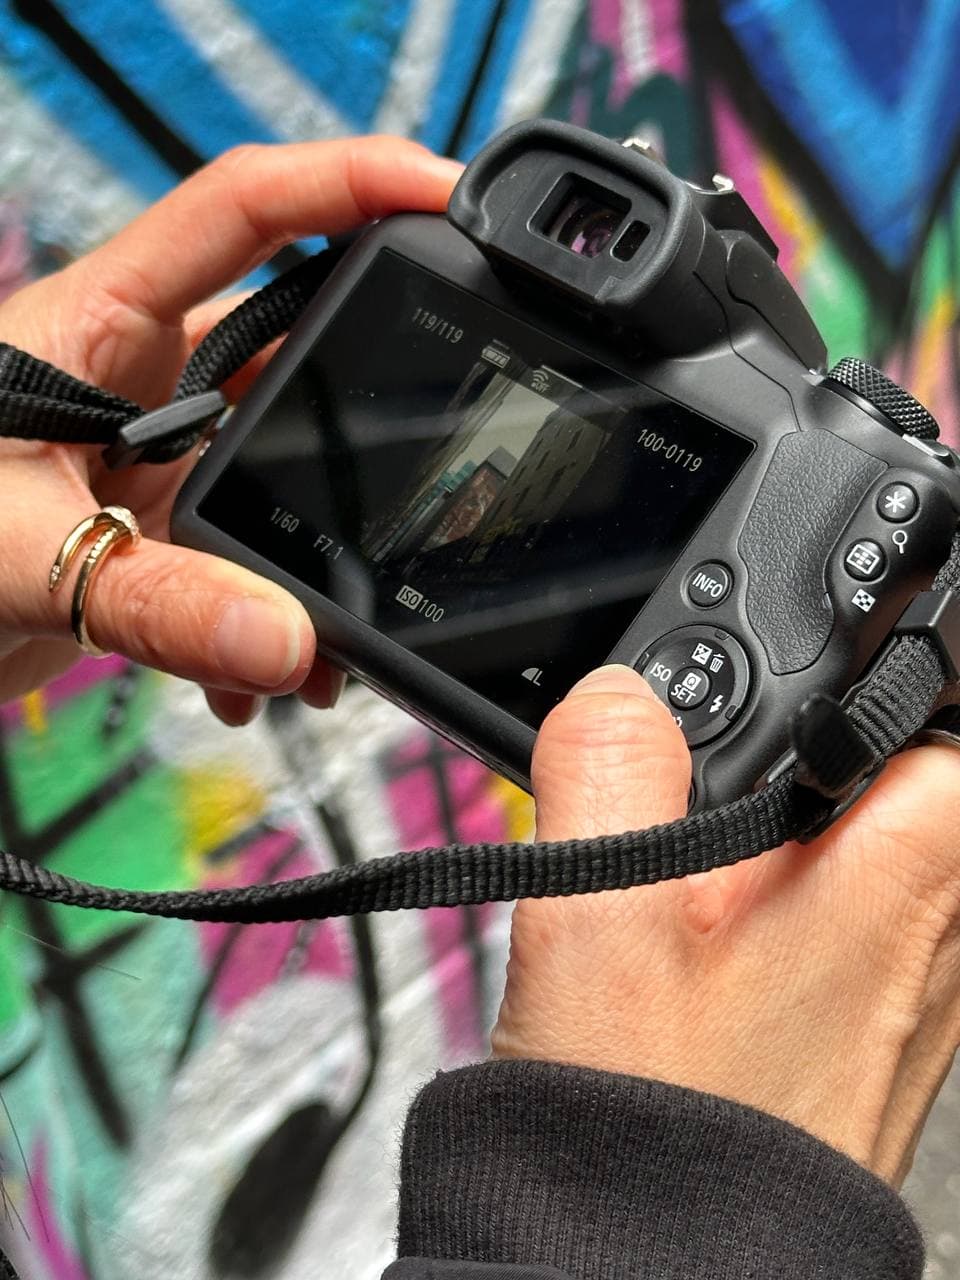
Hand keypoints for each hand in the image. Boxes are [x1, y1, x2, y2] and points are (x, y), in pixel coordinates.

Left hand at [0, 136, 460, 721]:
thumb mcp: (16, 552)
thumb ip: (153, 598)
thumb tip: (292, 643)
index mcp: (99, 321)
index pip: (241, 209)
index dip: (348, 179)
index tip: (447, 193)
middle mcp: (139, 376)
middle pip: (293, 348)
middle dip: (361, 418)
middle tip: (415, 476)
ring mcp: (153, 456)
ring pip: (281, 468)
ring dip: (315, 547)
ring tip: (327, 634)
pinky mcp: (156, 533)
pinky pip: (248, 556)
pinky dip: (268, 617)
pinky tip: (261, 672)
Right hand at [494, 664, 959, 1185]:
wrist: (656, 1261)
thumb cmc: (660, 1119)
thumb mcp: (598, 908)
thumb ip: (609, 766)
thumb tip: (620, 692)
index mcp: (906, 874)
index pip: (942, 711)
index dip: (856, 678)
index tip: (766, 711)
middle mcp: (939, 931)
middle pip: (897, 775)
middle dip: (791, 762)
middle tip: (702, 810)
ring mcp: (919, 986)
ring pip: (867, 847)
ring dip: (779, 837)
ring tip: (694, 888)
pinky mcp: (878, 1025)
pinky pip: (850, 915)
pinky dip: (781, 899)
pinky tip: (708, 940)